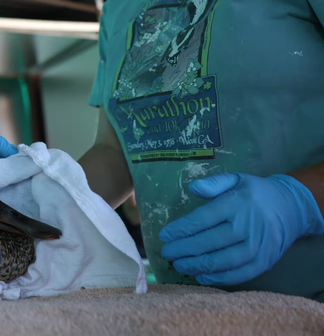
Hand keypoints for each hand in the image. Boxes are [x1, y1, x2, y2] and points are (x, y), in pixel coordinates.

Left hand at [159, 172, 323, 285]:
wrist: (291, 207)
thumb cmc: (254, 193)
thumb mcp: (235, 178)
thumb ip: (213, 183)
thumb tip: (193, 188)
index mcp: (237, 202)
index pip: (203, 218)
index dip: (181, 229)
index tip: (164, 235)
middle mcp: (248, 224)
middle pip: (210, 241)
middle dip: (184, 249)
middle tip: (167, 253)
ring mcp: (259, 244)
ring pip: (225, 260)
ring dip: (199, 265)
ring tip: (179, 265)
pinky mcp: (267, 260)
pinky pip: (242, 273)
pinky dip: (221, 278)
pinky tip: (202, 276)